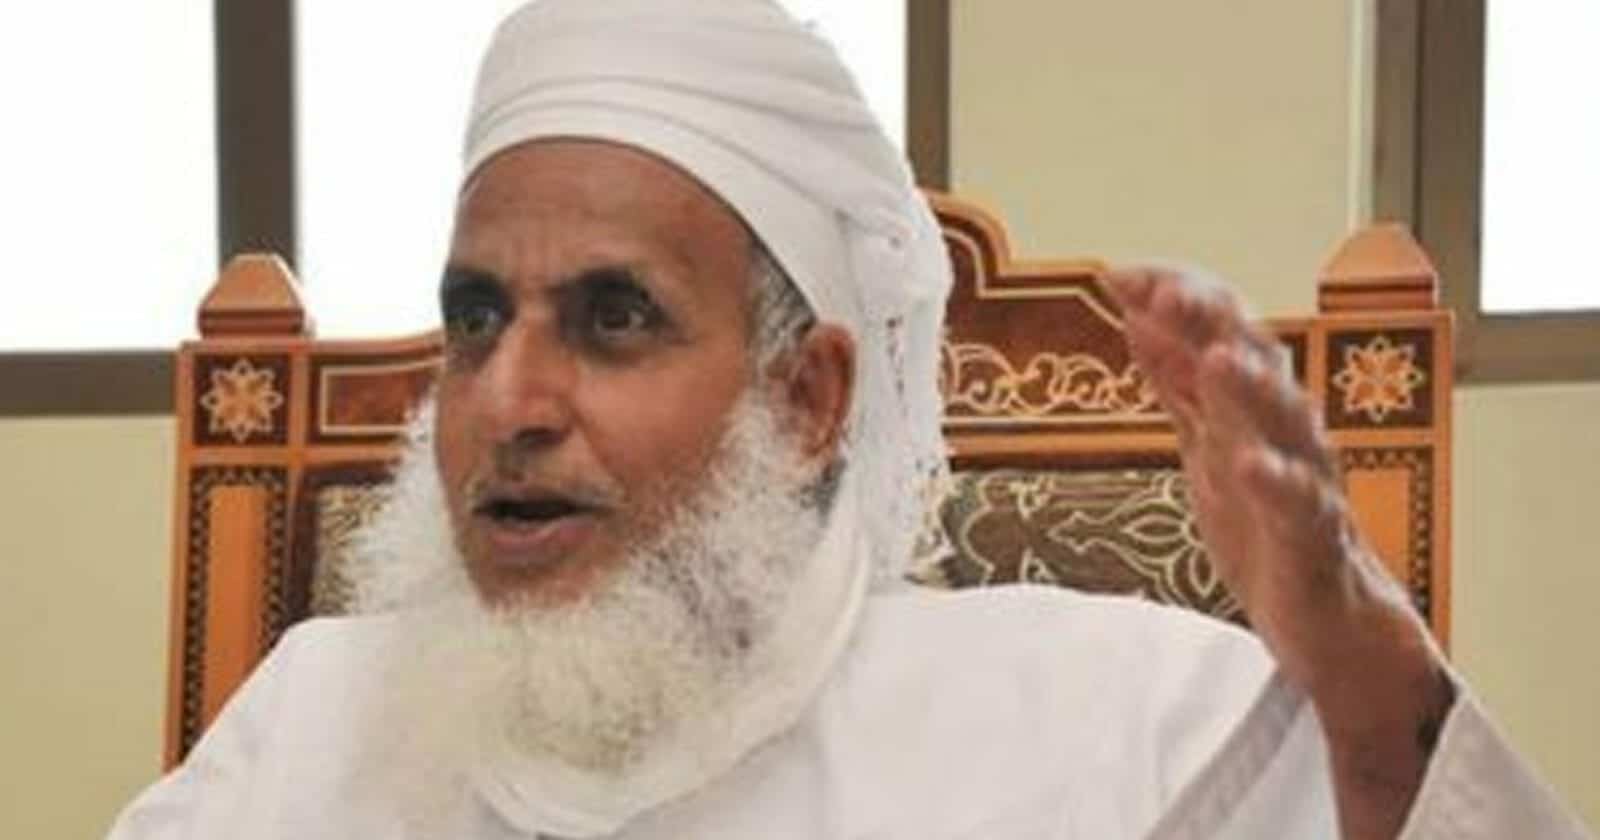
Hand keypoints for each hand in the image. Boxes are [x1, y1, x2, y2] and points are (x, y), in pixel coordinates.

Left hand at [1105, 265, 1453, 838]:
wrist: (1329, 622)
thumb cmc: (1267, 525)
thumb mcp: (1207, 443)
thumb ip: (1177, 381)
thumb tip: (1138, 315)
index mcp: (1249, 405)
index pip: (1216, 329)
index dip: (1173, 298)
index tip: (1117, 275)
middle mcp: (1283, 431)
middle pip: (1255, 358)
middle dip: (1213, 321)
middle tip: (1168, 294)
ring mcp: (1305, 482)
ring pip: (1287, 424)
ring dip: (1253, 388)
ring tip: (1217, 360)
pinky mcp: (1314, 543)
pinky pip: (1302, 508)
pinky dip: (1279, 484)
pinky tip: (1252, 466)